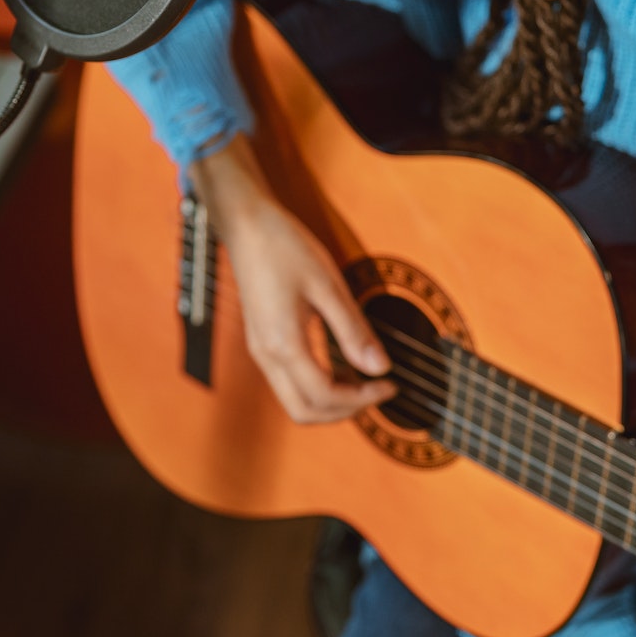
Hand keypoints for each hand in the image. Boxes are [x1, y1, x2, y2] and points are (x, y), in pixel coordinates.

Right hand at [192, 136, 394, 423]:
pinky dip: (316, 386)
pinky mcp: (261, 342)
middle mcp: (266, 355)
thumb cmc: (283, 247)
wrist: (246, 225)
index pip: (325, 396)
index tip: (390, 385)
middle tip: (376, 391)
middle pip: (304, 412)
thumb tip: (380, 367)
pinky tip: (340, 366)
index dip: (362, 399)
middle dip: (344, 411)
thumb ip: (354, 331)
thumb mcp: (328, 285)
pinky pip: (288, 383)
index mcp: (283, 344)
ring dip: (330, 402)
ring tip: (362, 380)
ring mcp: (260, 351)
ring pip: (294, 401)